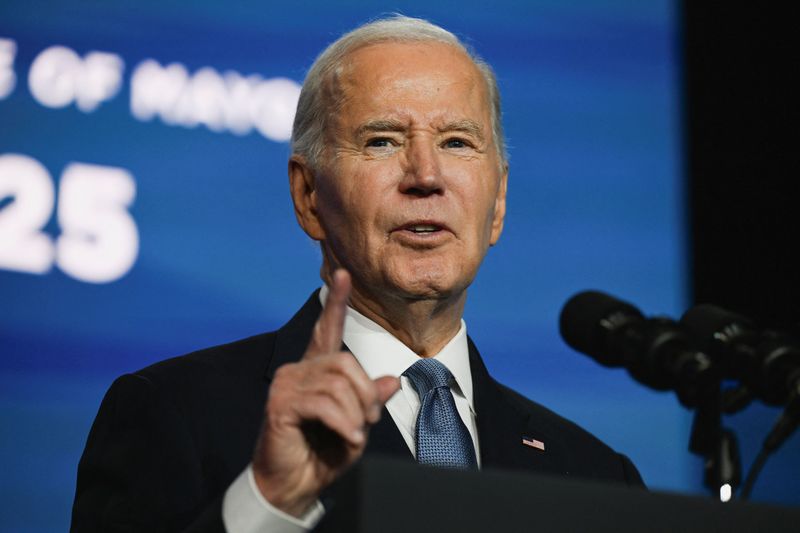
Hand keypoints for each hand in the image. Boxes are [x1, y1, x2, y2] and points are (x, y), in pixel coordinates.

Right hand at [252, 269, 399, 516]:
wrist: (293, 485)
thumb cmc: (323, 452)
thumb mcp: (357, 423)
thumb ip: (370, 399)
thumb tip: (392, 379)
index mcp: (318, 369)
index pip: (327, 328)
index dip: (335, 301)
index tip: (342, 274)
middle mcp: (299, 369)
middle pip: (346, 362)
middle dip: (366, 395)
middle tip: (367, 422)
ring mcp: (287, 384)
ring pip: (338, 383)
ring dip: (356, 413)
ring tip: (354, 434)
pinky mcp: (279, 404)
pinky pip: (323, 403)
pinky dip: (343, 423)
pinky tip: (346, 438)